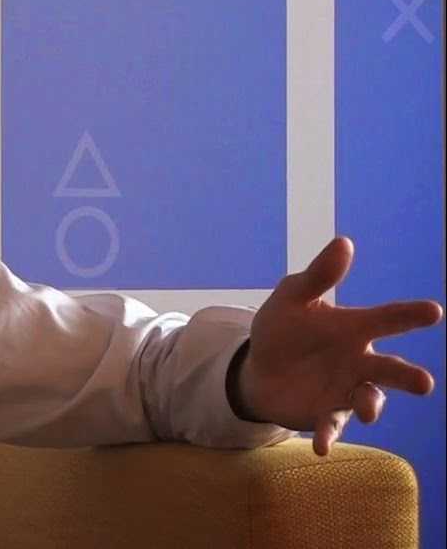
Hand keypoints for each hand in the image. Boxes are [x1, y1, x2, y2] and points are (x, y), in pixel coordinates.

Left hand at [230, 236, 442, 455]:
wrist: (259, 368)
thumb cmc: (284, 328)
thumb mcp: (292, 298)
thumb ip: (318, 276)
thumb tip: (344, 242)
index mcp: (354, 329)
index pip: (386, 319)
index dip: (409, 315)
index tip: (434, 311)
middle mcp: (359, 361)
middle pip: (390, 368)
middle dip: (407, 376)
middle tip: (424, 383)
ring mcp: (346, 390)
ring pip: (369, 400)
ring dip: (371, 406)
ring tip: (369, 410)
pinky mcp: (327, 414)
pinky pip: (331, 426)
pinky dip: (328, 435)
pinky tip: (320, 445)